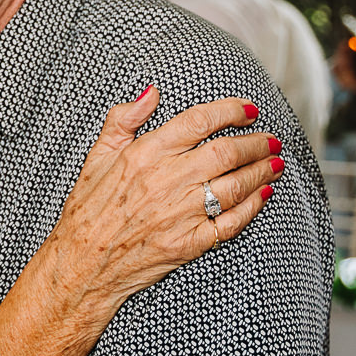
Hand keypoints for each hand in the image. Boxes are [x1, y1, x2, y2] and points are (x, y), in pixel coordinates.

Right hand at [51, 86, 282, 312]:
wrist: (81, 264)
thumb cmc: (88, 210)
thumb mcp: (96, 156)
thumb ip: (123, 120)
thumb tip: (151, 92)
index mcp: (144, 154)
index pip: (199, 121)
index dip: (231, 111)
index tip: (249, 110)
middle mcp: (165, 181)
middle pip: (227, 152)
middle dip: (257, 142)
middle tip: (270, 139)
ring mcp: (179, 214)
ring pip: (235, 185)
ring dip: (262, 171)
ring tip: (274, 163)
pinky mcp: (188, 244)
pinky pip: (231, 222)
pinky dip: (253, 207)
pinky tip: (263, 195)